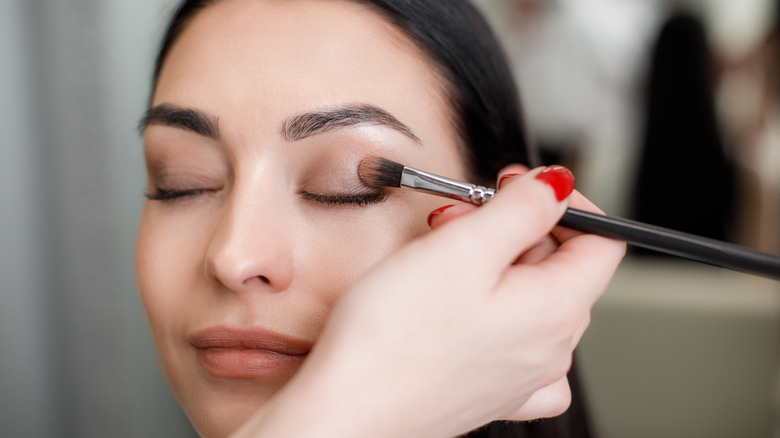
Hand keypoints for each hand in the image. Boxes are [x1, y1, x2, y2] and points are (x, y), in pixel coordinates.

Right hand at [235, 166, 624, 437]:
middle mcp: (551, 348)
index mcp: (557, 309)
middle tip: (459, 218)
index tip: (520, 188)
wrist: (349, 410)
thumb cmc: (394, 339)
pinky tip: (468, 309)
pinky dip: (497, 313)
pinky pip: (517, 343)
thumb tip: (557, 185)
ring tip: (442, 258)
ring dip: (494, 263)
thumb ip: (523, 208)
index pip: (603, 240)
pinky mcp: (491, 390)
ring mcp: (522, 374)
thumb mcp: (464, 248)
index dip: (563, 201)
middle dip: (514, 227)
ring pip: (531, 296)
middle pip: (560, 264)